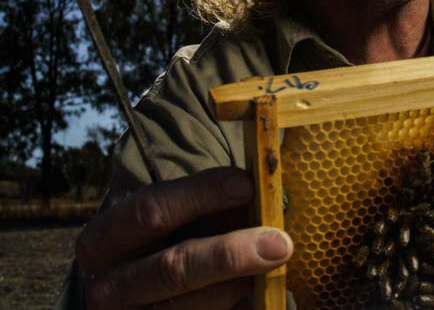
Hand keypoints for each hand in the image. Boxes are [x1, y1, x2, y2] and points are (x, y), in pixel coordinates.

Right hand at [76, 167, 292, 308]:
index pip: (150, 211)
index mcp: (103, 240)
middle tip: (280, 243)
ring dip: (239, 285)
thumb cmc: (167, 243)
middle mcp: (107, 287)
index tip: (247, 185)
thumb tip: (263, 193)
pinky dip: (239, 305)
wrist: (139, 296)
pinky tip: (261, 292)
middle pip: (173, 268)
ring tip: (274, 266)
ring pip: (192, 306)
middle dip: (231, 254)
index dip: (201, 194)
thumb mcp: (173, 222)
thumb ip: (209, 207)